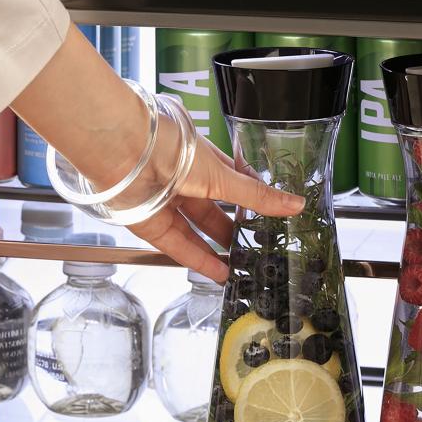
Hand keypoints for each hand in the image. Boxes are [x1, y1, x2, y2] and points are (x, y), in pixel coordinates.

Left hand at [129, 137, 304, 282]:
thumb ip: (257, 197)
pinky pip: (179, 247)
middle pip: (212, 211)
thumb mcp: (224, 176)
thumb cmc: (172, 148)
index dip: (249, 199)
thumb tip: (295, 205)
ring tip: (241, 268)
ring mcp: (166, 205)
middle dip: (232, 230)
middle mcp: (184, 182)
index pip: (231, 181)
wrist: (126, 154)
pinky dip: (199, 260)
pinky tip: (219, 273)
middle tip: (255, 248)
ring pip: (196, 233)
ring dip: (217, 250)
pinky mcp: (151, 226)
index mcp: (202, 160)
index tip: (269, 217)